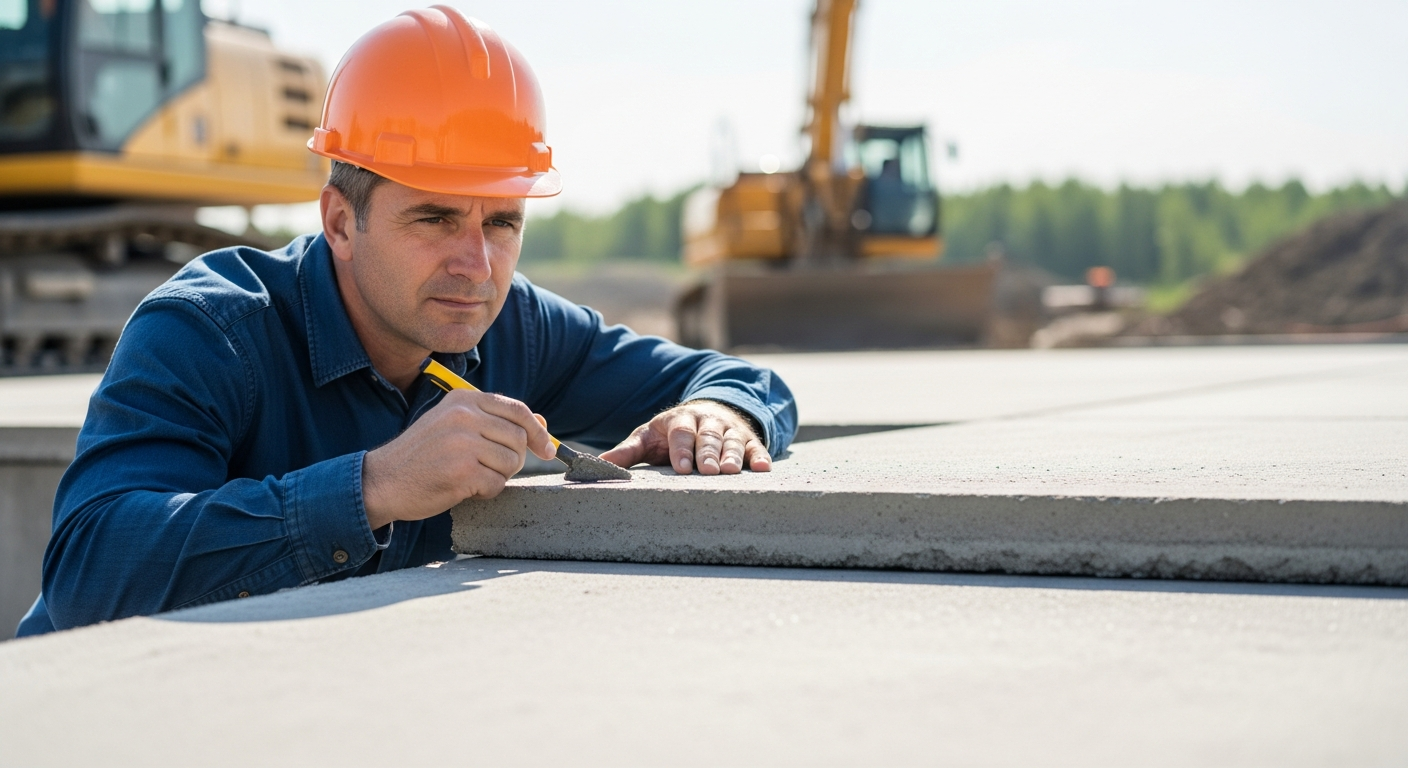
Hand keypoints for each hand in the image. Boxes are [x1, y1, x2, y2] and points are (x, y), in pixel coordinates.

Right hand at [362, 389, 554, 528]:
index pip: (518, 410)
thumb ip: (496, 422)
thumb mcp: (455, 426)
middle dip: (514, 459)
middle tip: (491, 468)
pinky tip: (463, 488)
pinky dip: (485, 492)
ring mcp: (463, 443)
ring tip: (472, 476)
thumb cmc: (422, 455)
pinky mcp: (461, 471)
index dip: (538, 431)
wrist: (382, 480)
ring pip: (511, 462)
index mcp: (463, 400)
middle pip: (519, 438)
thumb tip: (544, 424)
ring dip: (498, 476)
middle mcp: (463, 416)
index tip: (547, 449)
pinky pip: (496, 484)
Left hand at [599, 400, 770, 475]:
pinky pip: (756, 447)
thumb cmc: (671, 433)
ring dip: (733, 455)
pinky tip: (763, 468)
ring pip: (733, 441)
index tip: (681, 467)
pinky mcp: (748, 438)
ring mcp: (729, 429)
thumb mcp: (648, 437)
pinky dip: (760, 456)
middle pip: (708, 436)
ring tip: (731, 471)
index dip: (682, 450)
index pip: (681, 433)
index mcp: (680, 419)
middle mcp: (707, 421)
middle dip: (708, 453)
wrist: (705, 412)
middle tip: (709, 470)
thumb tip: (599, 463)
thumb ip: (628, 450)